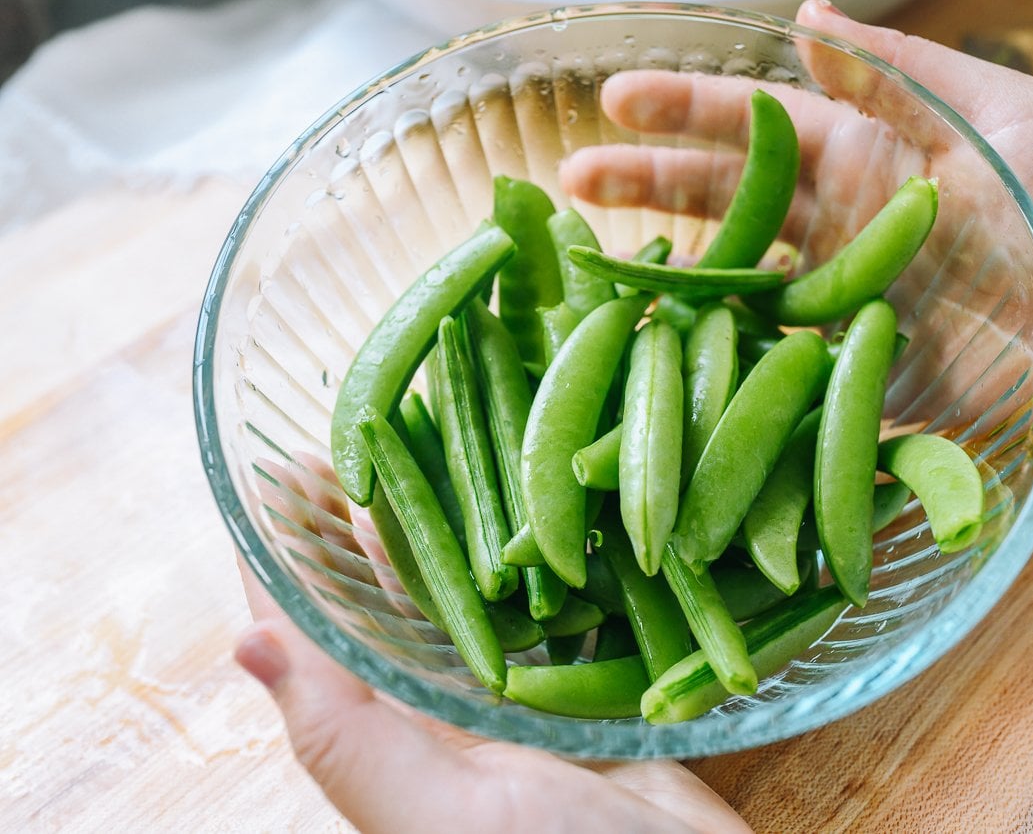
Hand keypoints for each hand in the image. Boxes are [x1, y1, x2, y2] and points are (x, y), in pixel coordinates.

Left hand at [237, 455, 750, 833]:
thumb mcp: (438, 816)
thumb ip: (345, 737)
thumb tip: (244, 641)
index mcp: (393, 745)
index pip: (316, 635)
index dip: (287, 557)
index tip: (278, 471)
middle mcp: (447, 716)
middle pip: (390, 600)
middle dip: (366, 522)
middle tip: (364, 434)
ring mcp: (523, 702)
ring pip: (471, 594)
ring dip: (448, 526)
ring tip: (439, 445)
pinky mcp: (591, 692)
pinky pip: (554, 608)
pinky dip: (537, 555)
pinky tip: (536, 501)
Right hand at [560, 0, 1032, 432]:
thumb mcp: (1005, 113)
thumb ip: (906, 74)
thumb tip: (811, 16)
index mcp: (872, 160)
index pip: (757, 131)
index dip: (685, 115)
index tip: (613, 100)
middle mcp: (846, 234)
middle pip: (728, 209)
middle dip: (648, 190)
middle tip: (568, 183)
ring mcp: (852, 312)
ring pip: (743, 296)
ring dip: (673, 288)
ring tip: (596, 279)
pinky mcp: (872, 384)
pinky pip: (790, 383)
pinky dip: (733, 382)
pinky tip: (674, 380)